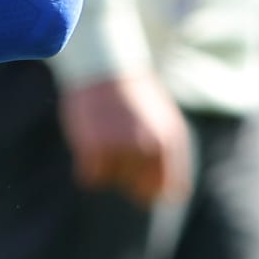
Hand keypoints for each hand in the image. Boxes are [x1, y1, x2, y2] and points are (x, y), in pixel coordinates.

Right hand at [58, 73, 190, 205]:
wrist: (104, 66)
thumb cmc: (133, 94)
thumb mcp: (163, 122)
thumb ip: (167, 156)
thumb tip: (169, 193)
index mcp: (170, 143)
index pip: (173, 190)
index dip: (157, 193)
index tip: (144, 189)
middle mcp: (149, 148)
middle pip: (142, 191)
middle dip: (130, 181)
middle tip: (119, 159)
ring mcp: (122, 148)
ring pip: (114, 181)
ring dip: (106, 167)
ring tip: (103, 139)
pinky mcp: (94, 148)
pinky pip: (90, 177)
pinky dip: (86, 168)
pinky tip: (87, 146)